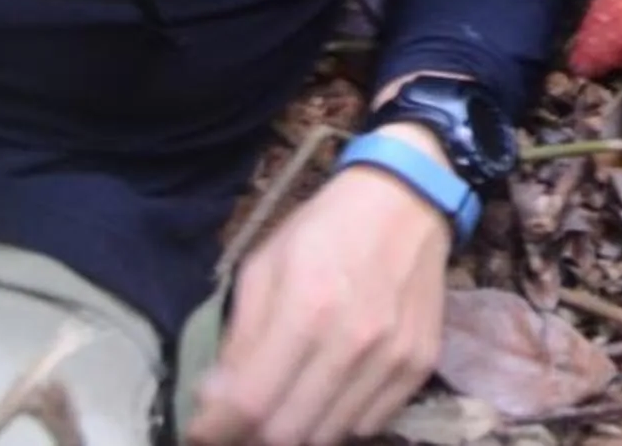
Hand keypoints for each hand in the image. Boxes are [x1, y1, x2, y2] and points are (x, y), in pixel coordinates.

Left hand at [184, 134, 456, 445]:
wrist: (407, 200)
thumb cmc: (325, 229)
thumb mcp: (264, 267)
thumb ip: (240, 337)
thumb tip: (213, 401)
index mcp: (306, 308)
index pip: (250, 403)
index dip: (214, 429)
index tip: (201, 431)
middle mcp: (354, 341)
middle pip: (287, 434)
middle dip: (251, 435)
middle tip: (240, 420)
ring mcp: (393, 357)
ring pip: (328, 437)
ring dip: (296, 431)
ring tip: (282, 406)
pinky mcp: (421, 364)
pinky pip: (369, 424)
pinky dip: (339, 420)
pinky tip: (328, 392)